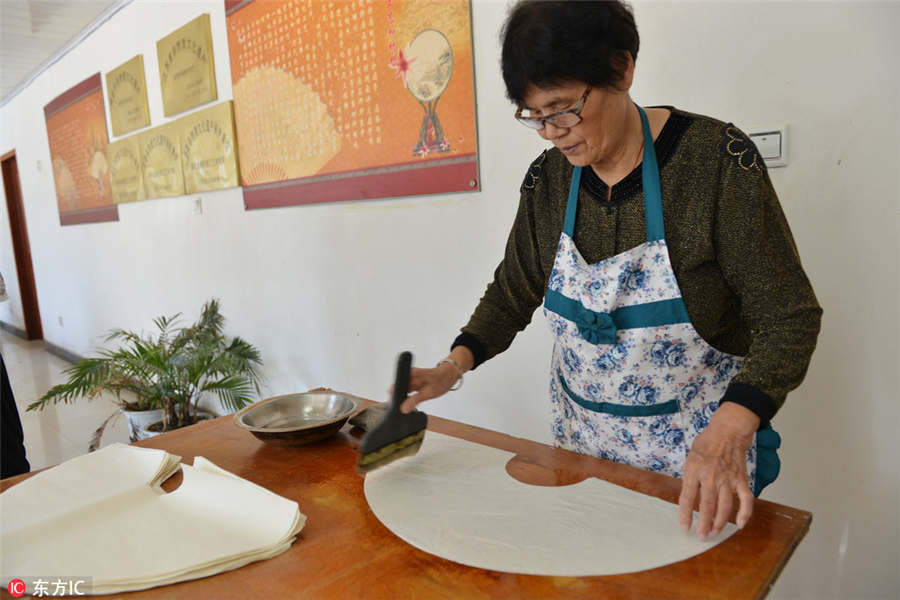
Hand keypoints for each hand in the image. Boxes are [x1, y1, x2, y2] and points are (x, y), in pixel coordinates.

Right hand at [393, 347, 472, 413]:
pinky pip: (406, 393)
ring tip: (405, 408)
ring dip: (402, 400)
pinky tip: (410, 405)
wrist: (448, 375)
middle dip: (396, 400)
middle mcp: (409, 376)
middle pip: (397, 389)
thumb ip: (415, 400)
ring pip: (401, 392)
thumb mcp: (429, 392)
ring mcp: (410, 380)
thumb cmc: (441, 380)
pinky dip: (407, 399)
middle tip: (400, 410)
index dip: (392, 396)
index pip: (396, 385)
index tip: (392, 405)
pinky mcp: (412, 384)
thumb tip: (403, 409)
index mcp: (411, 374)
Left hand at [678, 402, 758, 538]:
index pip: (688, 497)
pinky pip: (746, 499)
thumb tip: (687, 500)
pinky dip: (745, 513)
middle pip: (707, 505)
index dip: (686, 514)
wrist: (728, 431)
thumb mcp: (690, 458)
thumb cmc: (707, 444)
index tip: (685, 527)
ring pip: (725, 506)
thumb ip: (690, 478)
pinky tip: (740, 524)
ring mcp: (728, 478)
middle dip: (704, 524)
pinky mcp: (741, 479)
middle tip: (701, 536)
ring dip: (721, 522)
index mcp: (694, 470)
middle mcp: (711, 476)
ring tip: (715, 532)